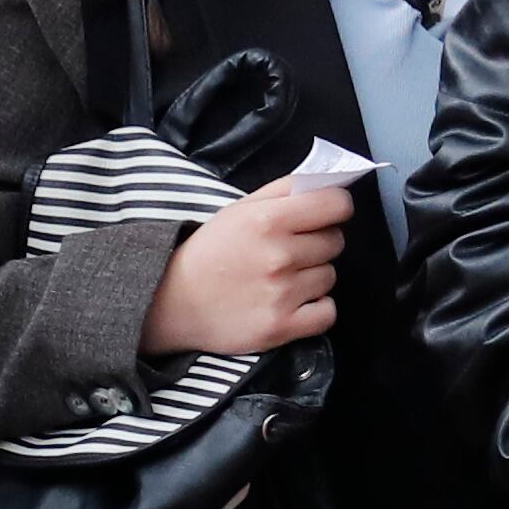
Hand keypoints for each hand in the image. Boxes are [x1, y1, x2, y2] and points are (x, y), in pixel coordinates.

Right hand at [141, 177, 347, 355]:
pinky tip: (293, 302)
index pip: (337, 204)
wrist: (171, 301)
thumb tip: (329, 182)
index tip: (327, 215)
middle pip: (335, 242)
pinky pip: (327, 313)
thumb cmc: (209, 251)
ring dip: (313, 277)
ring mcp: (281, 294)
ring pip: (330, 277)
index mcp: (267, 220)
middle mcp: (278, 256)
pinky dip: (316, 309)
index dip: (336, 207)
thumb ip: (284, 190)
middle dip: (319, 243)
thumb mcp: (239, 209)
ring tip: (282, 279)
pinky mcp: (281, 326)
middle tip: (291, 250)